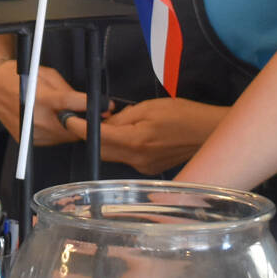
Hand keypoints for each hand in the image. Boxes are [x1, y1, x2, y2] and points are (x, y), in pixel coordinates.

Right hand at [0, 63, 88, 144]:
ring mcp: (31, 133)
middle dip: (83, 120)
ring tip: (65, 114)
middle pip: (71, 127)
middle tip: (91, 113)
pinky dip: (57, 132)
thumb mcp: (47, 75)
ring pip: (63, 137)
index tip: (104, 106)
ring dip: (70, 128)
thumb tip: (87, 103)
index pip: (71, 104)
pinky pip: (52, 140)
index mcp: (40, 99)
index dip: (91, 105)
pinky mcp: (28, 142)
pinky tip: (52, 121)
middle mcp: (35, 119)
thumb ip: (67, 91)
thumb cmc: (20, 78)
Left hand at [64, 98, 223, 174]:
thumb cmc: (183, 115)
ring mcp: (143, 167)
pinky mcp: (149, 170)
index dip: (79, 128)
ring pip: (114, 155)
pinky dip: (123, 146)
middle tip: (86, 119)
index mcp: (135, 141)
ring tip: (114, 124)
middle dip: (91, 136)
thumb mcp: (149, 107)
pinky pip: (127, 158)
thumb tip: (105, 122)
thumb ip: (123, 117)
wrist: (208, 133)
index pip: (98, 136)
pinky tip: (133, 135)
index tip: (68, 119)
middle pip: (102, 150)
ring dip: (108, 141)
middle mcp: (136, 159)